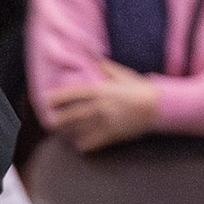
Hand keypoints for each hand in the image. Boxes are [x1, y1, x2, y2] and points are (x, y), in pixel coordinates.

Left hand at [45, 61, 159, 152]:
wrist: (157, 106)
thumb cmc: (140, 88)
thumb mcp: (122, 74)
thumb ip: (106, 68)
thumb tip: (95, 60)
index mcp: (100, 90)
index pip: (72, 94)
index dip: (57, 98)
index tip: (46, 100)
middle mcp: (99, 106)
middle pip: (71, 115)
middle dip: (57, 119)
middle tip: (49, 122)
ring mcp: (104, 122)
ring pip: (78, 130)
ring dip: (67, 133)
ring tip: (60, 133)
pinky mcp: (111, 135)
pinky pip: (91, 142)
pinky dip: (82, 144)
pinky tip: (78, 144)